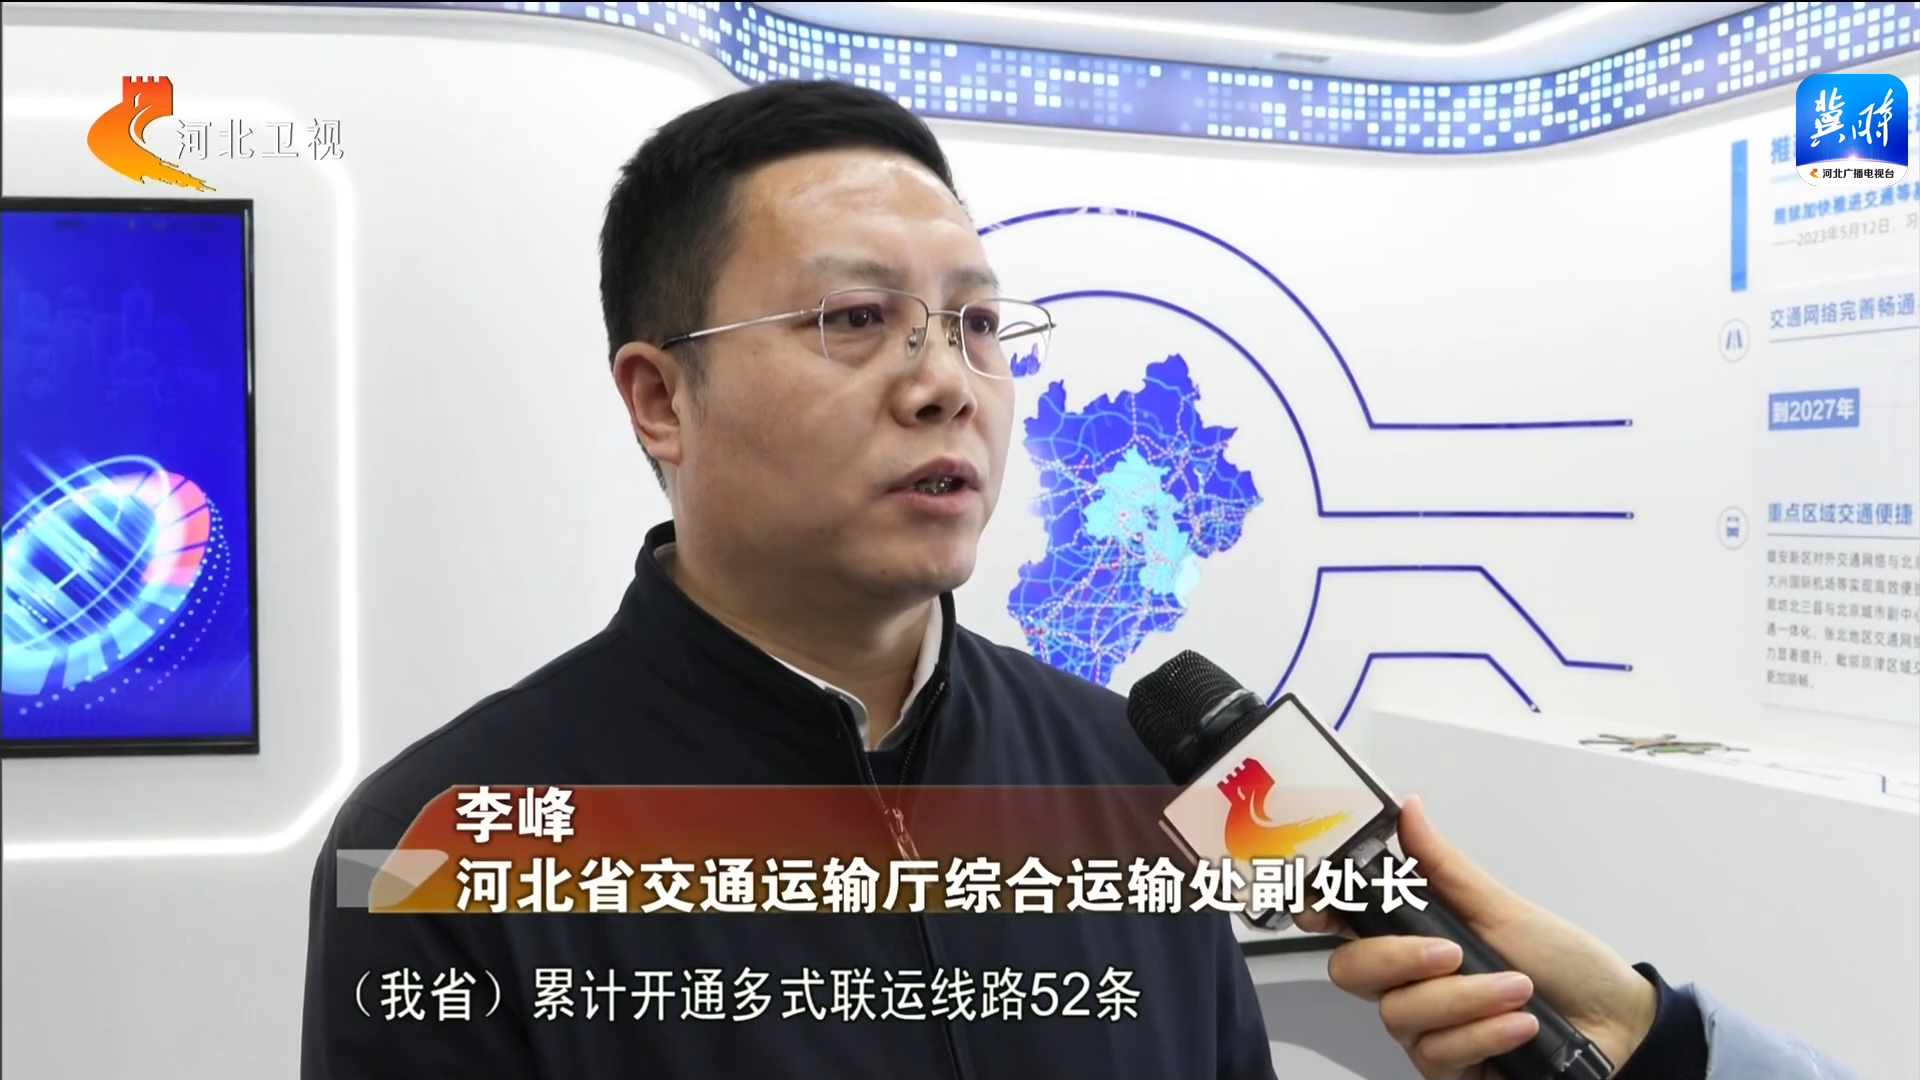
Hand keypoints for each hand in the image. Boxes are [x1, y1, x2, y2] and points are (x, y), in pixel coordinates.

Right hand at [1293, 796, 1656, 1079]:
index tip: (1319, 904)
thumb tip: (1410, 811)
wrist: (1614, 1023)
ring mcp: (1426, 1028)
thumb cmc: (1563, 963)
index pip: (1345, 922)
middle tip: (1450, 952)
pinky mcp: (1448, 1068)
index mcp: (1414, 934)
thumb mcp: (1502, 906)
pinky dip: (1483, 1035)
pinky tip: (1518, 1025)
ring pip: (1400, 1015)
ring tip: (1516, 989)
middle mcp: (1410, 982)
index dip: (1319, 911)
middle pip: (1351, 973)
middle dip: (1399, 960)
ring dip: (1467, 1001)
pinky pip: (1436, 1053)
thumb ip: (1443, 866)